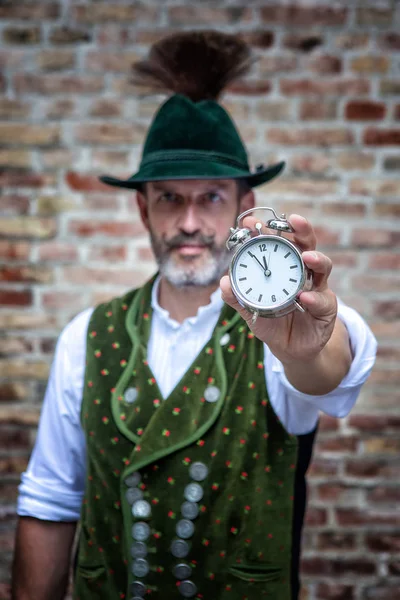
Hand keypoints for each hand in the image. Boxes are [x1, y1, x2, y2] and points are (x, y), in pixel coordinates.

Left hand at [221, 214, 348, 372]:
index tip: (250, 221)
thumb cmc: (273, 323)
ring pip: (322, 268)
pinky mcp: (326, 309)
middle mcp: (304, 273)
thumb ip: (237, 297)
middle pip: (307, 245)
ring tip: (307, 257)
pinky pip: (322, 301)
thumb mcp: (251, 309)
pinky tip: (304, 298)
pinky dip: (313, 298)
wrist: (290, 349)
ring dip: (316, 259)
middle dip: (302, 230)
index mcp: (285, 267)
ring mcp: (318, 289)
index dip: (268, 230)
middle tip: (294, 220)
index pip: (280, 243)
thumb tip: (223, 282)